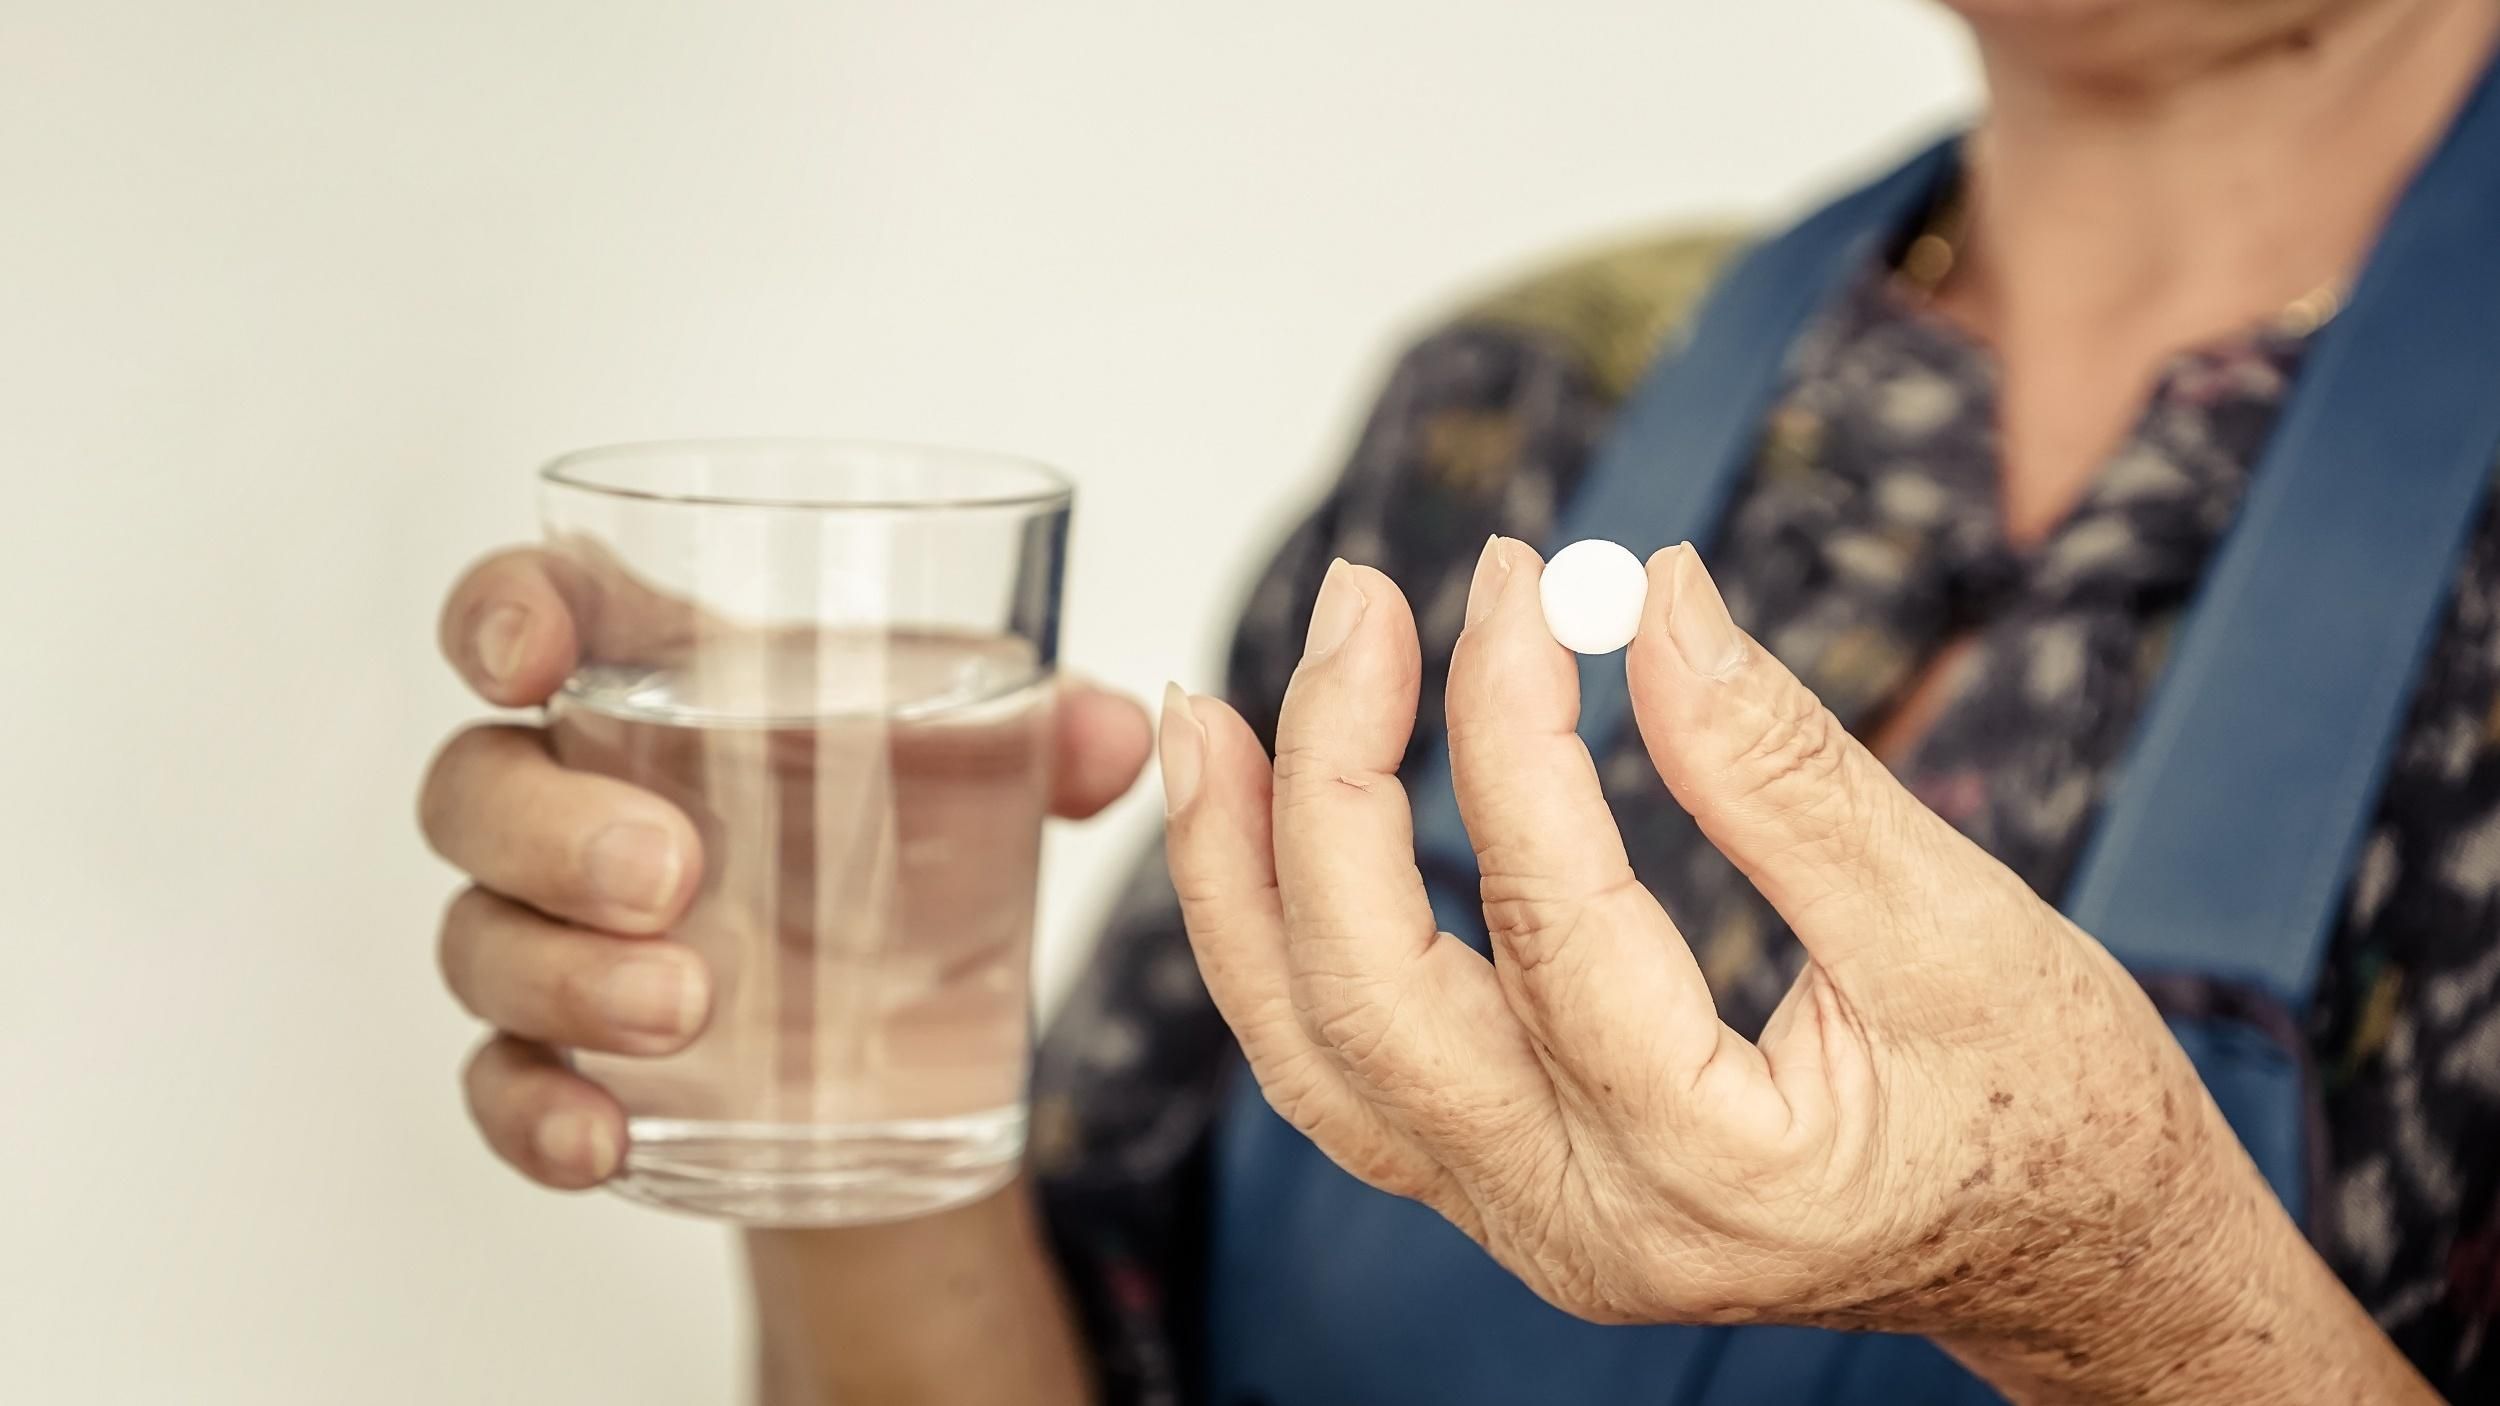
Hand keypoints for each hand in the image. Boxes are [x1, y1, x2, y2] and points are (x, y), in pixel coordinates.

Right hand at [419, 546, 1151, 1189]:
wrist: (897, 1015)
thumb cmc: (900, 831)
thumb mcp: (982, 768)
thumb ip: (1046, 736)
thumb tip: (1118, 734)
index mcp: (663, 682)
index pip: (537, 609)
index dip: (502, 613)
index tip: (526, 656)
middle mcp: (576, 797)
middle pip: (477, 785)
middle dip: (551, 827)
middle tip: (674, 872)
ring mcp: (553, 933)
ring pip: (478, 938)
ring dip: (564, 974)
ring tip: (688, 1008)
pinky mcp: (561, 1057)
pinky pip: (496, 1083)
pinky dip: (534, 1112)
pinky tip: (605, 1138)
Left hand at [1160, 539, 2330, 1389]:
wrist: (2077, 1261)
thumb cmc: (2053, 1110)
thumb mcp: (1959, 927)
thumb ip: (1786, 772)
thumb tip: (1650, 599)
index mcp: (1715, 1173)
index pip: (1549, 921)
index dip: (1508, 727)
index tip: (1518, 582)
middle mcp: (1586, 1224)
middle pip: (1372, 1000)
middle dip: (1335, 780)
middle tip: (1359, 603)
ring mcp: (1530, 1221)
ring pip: (1317, 1055)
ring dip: (1246, 876)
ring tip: (1208, 715)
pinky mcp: (1511, 1187)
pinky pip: (1348, 1073)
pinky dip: (1285, 944)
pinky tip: (1266, 826)